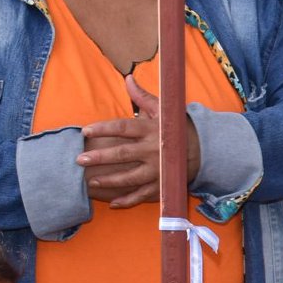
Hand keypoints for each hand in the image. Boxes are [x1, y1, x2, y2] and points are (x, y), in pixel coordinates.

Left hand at [78, 76, 200, 208]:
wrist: (203, 149)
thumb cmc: (175, 127)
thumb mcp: (162, 110)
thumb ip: (142, 96)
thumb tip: (127, 78)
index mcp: (150, 129)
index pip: (123, 127)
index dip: (104, 128)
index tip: (86, 130)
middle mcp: (153, 150)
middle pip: (122, 154)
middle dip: (100, 158)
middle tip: (80, 160)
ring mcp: (157, 169)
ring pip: (130, 177)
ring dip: (110, 181)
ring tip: (91, 182)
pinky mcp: (162, 184)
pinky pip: (143, 194)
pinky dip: (129, 200)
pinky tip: (113, 203)